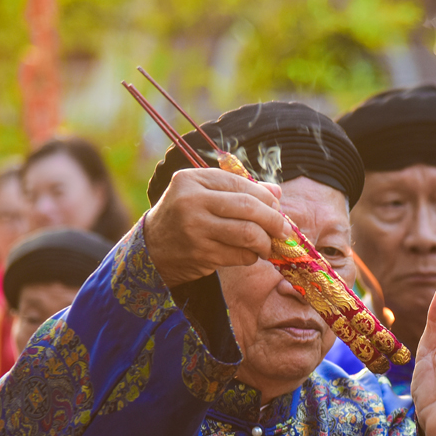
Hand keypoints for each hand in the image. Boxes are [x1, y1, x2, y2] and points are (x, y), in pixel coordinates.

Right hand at [144, 168, 289, 288]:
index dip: (265, 197)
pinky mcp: (200, 253)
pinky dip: (252, 256)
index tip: (277, 207)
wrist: (152, 249)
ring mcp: (195, 228)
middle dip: (274, 220)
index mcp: (192, 179)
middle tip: (283, 230)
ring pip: (248, 233)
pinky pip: (240, 255)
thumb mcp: (204, 195)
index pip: (241, 184)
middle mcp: (191, 201)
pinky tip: (250, 254)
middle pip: (249, 207)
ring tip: (268, 245)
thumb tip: (277, 192)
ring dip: (265, 242)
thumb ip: (239, 190)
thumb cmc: (185, 217)